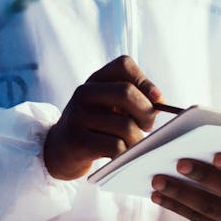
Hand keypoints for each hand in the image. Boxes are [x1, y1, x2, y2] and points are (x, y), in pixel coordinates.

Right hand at [45, 55, 161, 180]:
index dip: (146, 82)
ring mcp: (78, 116)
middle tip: (147, 127)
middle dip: (146, 113)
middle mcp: (84, 93)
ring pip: (125, 126)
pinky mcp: (77, 141)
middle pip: (126, 93)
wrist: (59, 151)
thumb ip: (134, 100)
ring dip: (137, 140)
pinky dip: (126, 154)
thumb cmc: (95, 127)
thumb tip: (161, 103)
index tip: (158, 101)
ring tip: (132, 145)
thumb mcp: (110, 106)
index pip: (124, 65)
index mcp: (95, 80)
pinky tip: (120, 155)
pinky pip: (115, 146)